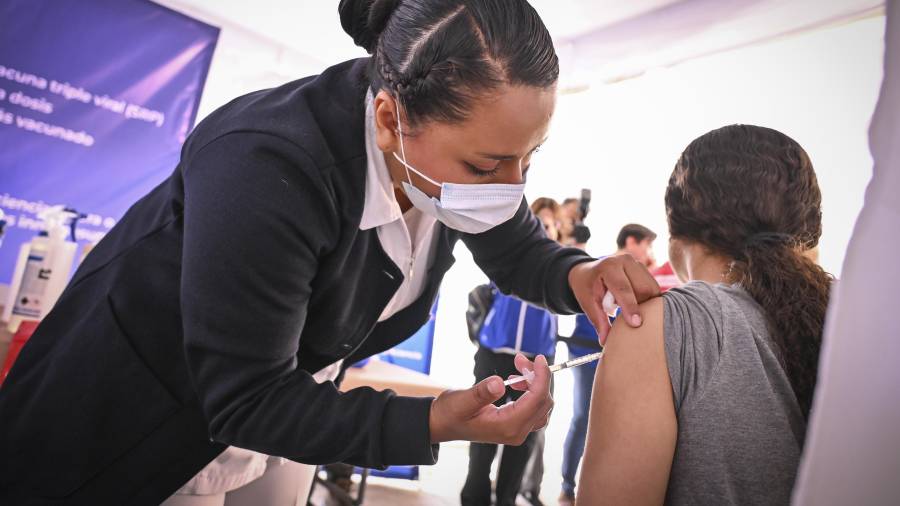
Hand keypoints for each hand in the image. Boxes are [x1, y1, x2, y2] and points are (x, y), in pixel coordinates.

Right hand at [429, 354, 552, 444]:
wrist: (442, 424)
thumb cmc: (450, 414)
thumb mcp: (461, 401)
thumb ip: (481, 393)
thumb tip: (500, 383)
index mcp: (507, 426)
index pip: (536, 400)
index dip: (542, 377)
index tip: (539, 358)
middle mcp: (516, 432)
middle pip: (543, 402)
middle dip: (537, 377)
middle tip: (519, 359)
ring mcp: (517, 431)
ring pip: (540, 405)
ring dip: (535, 383)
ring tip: (518, 368)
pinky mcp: (515, 425)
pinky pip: (533, 408)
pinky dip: (530, 391)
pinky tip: (515, 382)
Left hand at [568, 255, 660, 344]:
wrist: (588, 273)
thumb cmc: (587, 288)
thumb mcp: (588, 304)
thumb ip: (598, 321)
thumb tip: (605, 342)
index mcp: (609, 267)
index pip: (623, 289)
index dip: (631, 307)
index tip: (637, 324)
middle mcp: (625, 261)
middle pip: (643, 288)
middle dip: (638, 305)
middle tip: (624, 312)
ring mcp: (636, 263)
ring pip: (652, 288)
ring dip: (644, 302)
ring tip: (628, 304)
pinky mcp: (643, 268)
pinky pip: (653, 287)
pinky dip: (648, 298)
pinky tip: (635, 301)